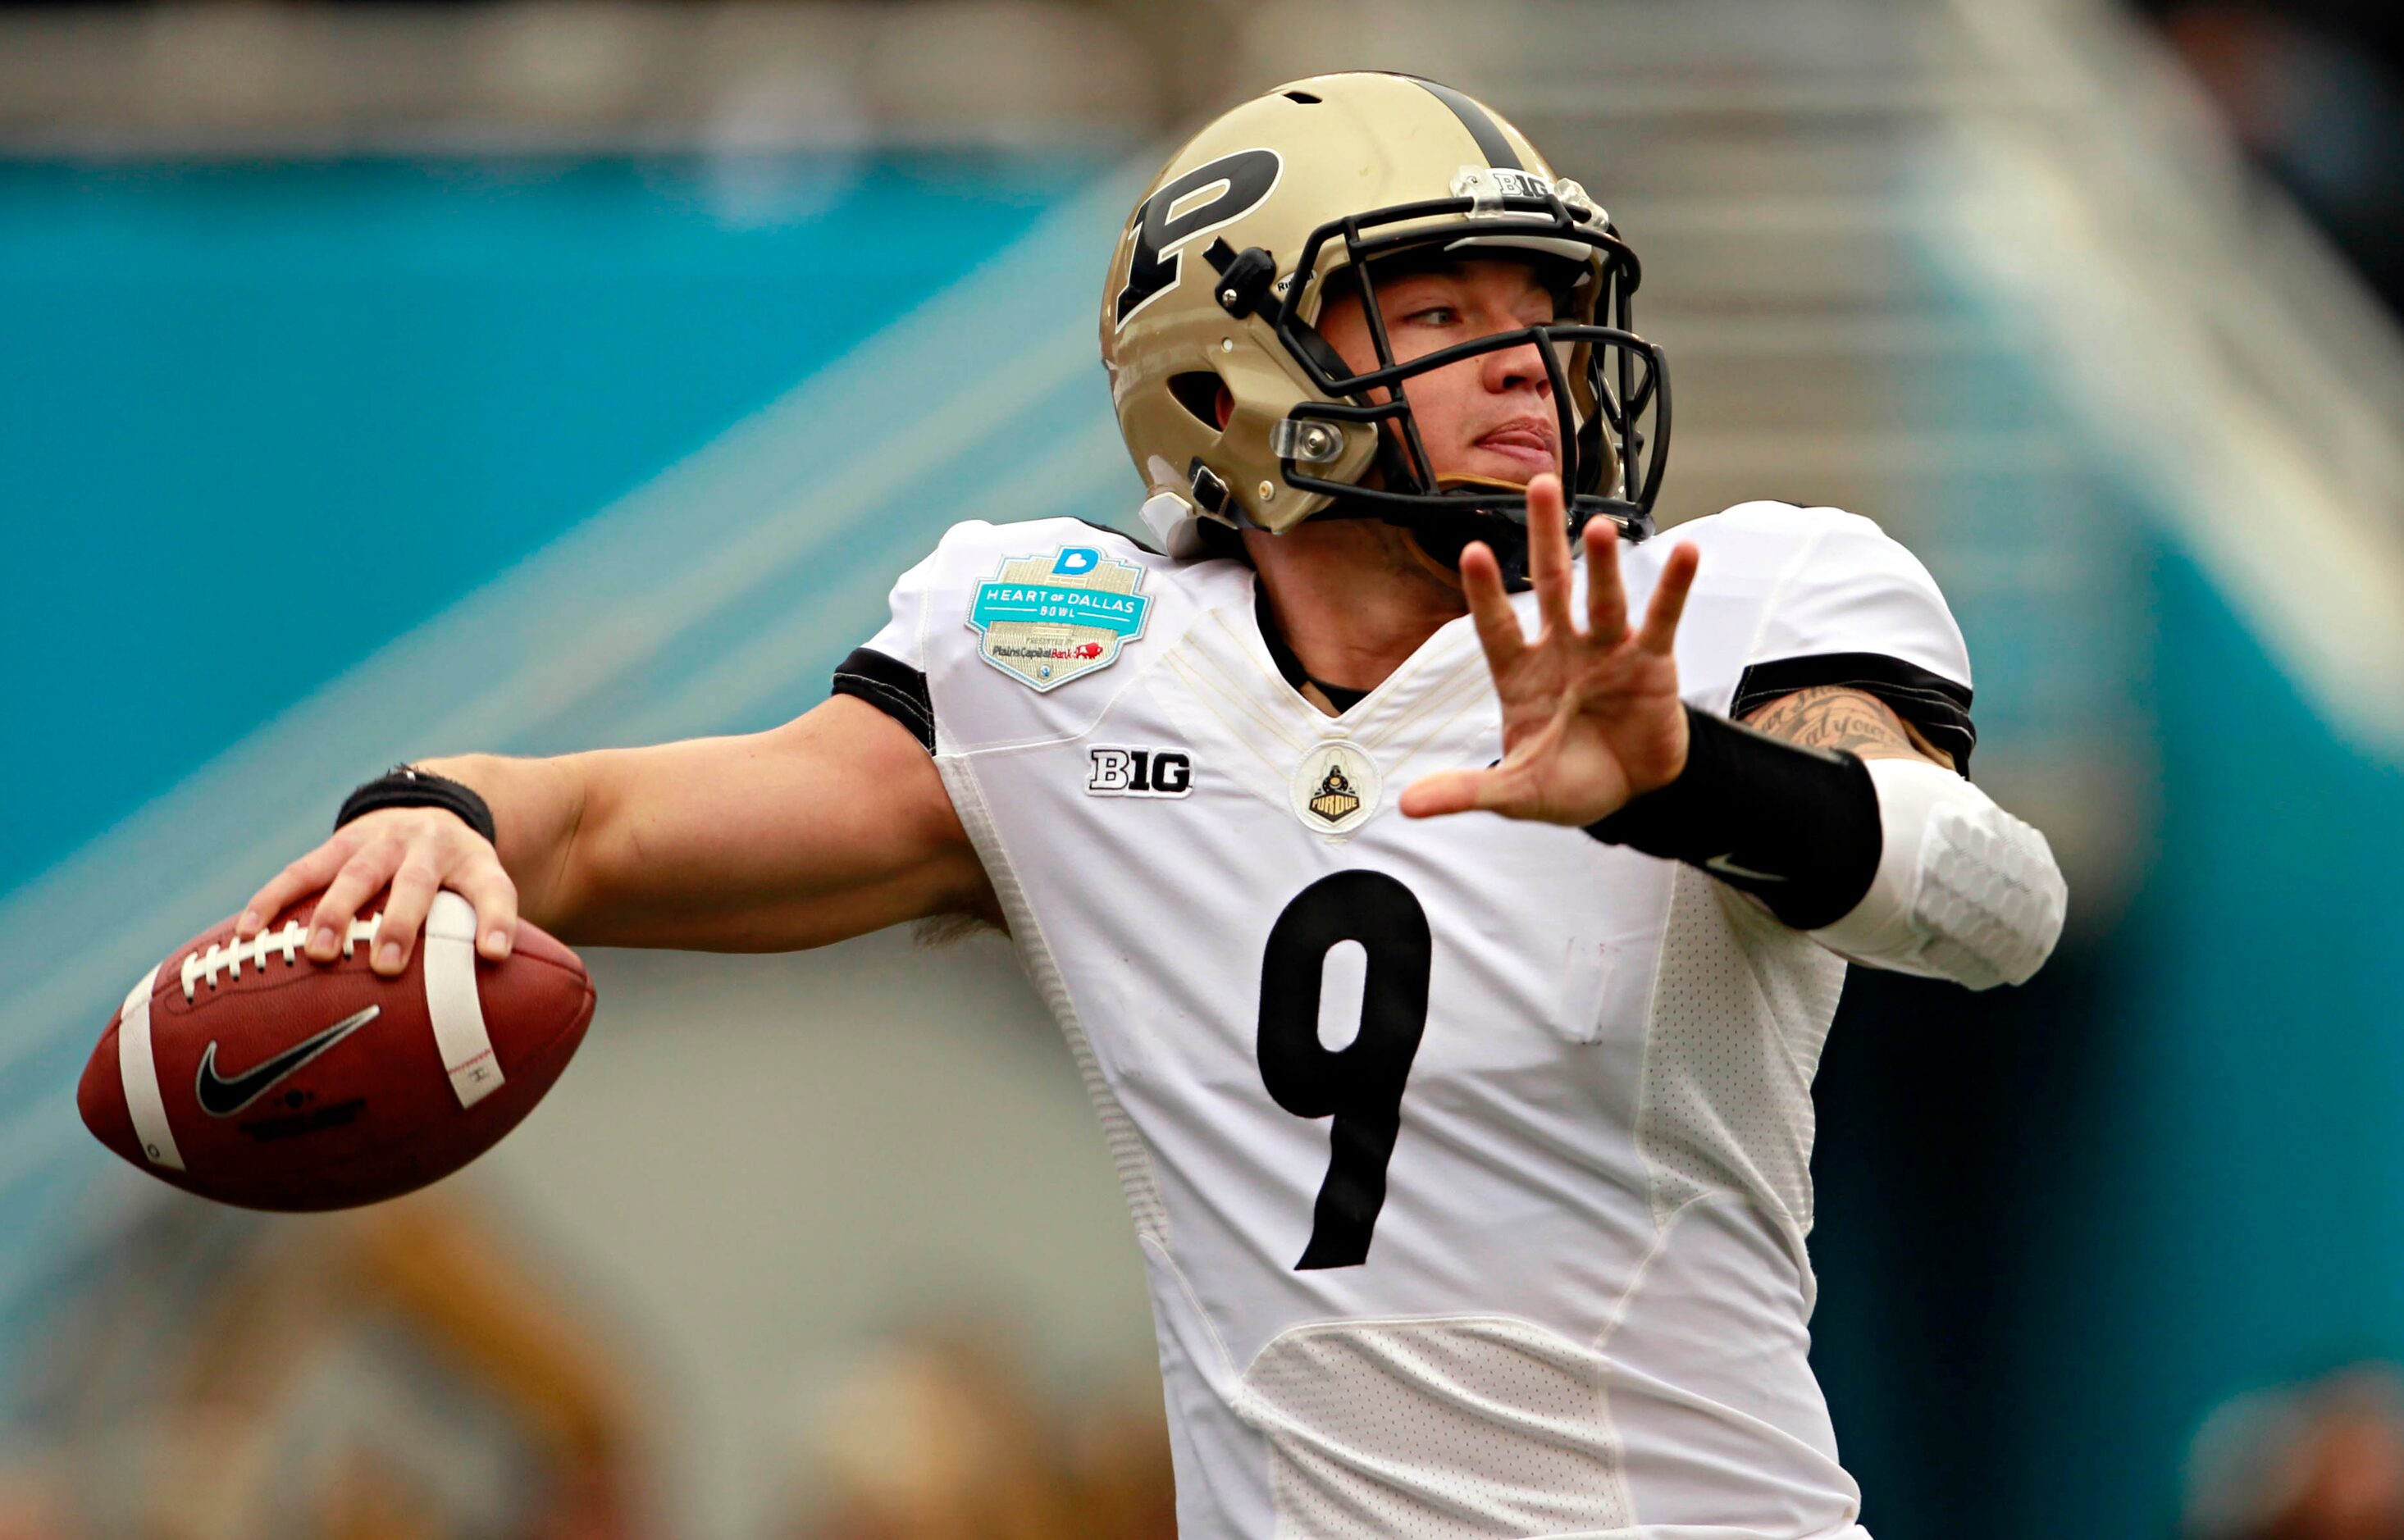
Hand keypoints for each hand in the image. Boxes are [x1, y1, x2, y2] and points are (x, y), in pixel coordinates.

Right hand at [236, 808, 518, 976]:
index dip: (497, 922)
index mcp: (475, 865)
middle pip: (416, 882)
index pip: (495, 892)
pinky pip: (304, 870)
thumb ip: (486, 941)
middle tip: (387, 966)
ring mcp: (383, 841)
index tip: (495, 955)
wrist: (433, 810)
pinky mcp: (341, 842)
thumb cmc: (458, 880)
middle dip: (401, 924)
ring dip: (336, 912)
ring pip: (357, 872)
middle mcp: (429, 848)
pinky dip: (274, 899)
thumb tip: (487, 1029)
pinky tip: (249, 931)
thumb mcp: (484, 894)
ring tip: (317, 952)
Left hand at [1399, 473, 1700, 826]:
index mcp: (1520, 674)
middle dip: (1544, 537)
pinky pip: (1661, 618)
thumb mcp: (1513, 793)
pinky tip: (1685, 551)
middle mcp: (1562, 650)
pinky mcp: (1651, 661)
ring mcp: (1607, 650)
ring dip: (1603, 564)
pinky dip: (1673, 586)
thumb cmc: (1568, 784)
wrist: (1630, 796)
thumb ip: (1465, 791)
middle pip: (1551, 584)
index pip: (1496, 626)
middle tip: (1541, 485)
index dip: (1486, 593)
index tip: (1472, 550)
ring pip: (1602, 598)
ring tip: (1600, 526)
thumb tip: (1405, 806)